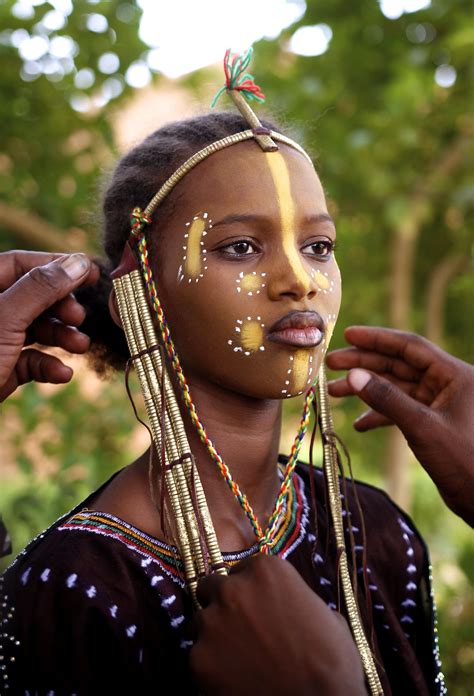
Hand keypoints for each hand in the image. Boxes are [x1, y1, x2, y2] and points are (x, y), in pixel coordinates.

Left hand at [0, 251, 98, 401]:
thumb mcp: (6, 318)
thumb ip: (41, 288)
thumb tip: (77, 262)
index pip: (21, 264)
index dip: (58, 266)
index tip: (92, 274)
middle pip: (33, 297)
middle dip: (61, 308)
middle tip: (79, 317)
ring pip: (35, 330)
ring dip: (61, 338)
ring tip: (80, 347)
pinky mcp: (0, 369)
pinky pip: (29, 360)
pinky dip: (48, 366)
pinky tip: (62, 375)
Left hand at [190, 554, 366, 695]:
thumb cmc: (331, 661)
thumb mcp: (324, 614)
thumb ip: (296, 599)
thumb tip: (290, 605)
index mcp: (266, 570)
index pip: (242, 569)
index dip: (249, 589)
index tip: (256, 604)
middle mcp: (233, 589)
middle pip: (212, 587)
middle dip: (223, 604)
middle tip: (240, 628)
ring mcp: (212, 623)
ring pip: (200, 621)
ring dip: (214, 634)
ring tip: (238, 657)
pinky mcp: (198, 659)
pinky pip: (198, 657)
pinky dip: (211, 667)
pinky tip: (234, 679)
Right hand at [326, 326, 473, 525]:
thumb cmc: (463, 461)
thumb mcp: (422, 427)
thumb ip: (387, 399)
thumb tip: (354, 375)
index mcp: (454, 375)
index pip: (410, 346)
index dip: (377, 338)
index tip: (347, 334)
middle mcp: (447, 384)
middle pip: (399, 364)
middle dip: (365, 363)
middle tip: (332, 363)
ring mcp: (439, 404)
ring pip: (396, 388)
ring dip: (367, 390)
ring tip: (335, 392)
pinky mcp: (433, 423)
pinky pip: (402, 410)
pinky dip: (380, 415)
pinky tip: (359, 425)